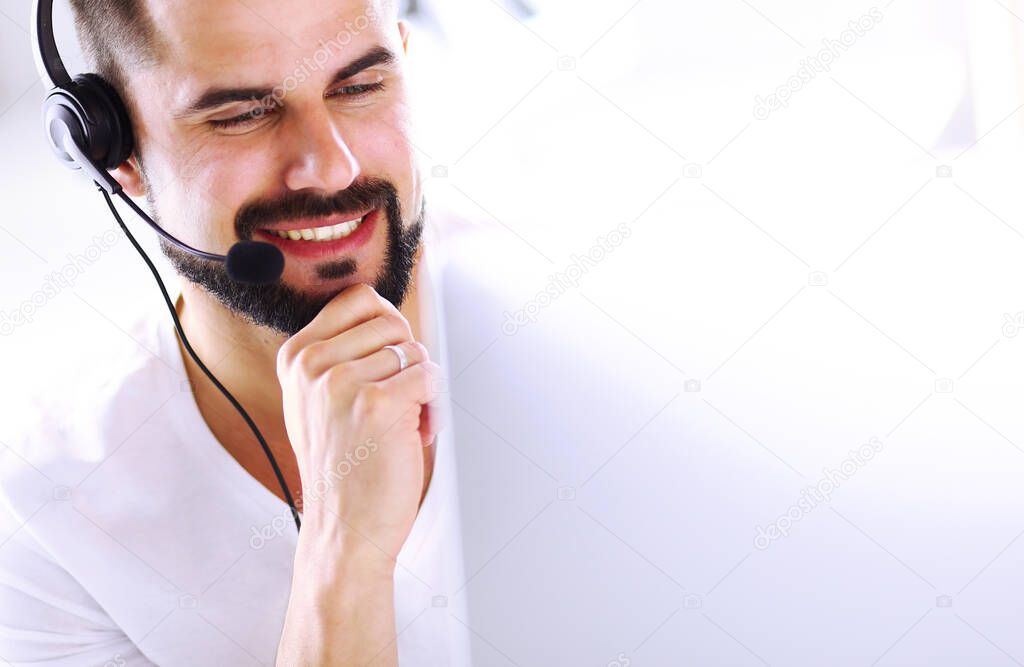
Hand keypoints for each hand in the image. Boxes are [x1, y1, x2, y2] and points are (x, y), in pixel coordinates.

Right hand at [276, 283, 439, 562]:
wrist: (345, 529)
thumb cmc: (345, 466)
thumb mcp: (319, 401)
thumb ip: (343, 355)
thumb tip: (393, 316)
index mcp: (296, 357)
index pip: (358, 298)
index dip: (388, 326)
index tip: (388, 362)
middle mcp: (312, 364)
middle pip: (393, 321)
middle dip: (408, 360)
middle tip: (398, 401)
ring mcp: (341, 382)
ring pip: (415, 352)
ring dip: (421, 390)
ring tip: (401, 426)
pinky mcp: (376, 403)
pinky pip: (429, 377)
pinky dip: (432, 409)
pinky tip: (413, 437)